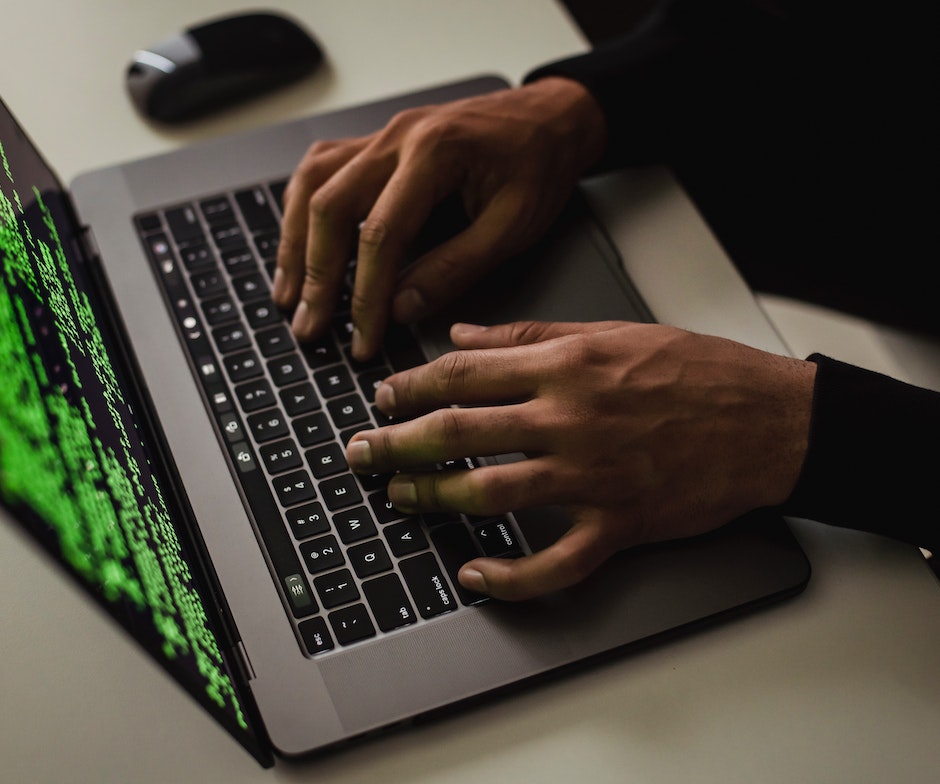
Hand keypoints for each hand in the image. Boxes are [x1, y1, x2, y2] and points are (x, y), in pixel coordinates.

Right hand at [272, 77, 606, 358]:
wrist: (551, 117)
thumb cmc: (539, 164)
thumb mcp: (513, 225)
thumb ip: (456, 267)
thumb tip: (402, 308)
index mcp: (435, 152)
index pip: (381, 234)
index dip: (366, 295)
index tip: (363, 338)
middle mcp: (397, 137)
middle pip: (330, 206)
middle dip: (316, 275)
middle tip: (309, 326)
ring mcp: (383, 135)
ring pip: (313, 184)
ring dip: (295, 242)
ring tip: (289, 294)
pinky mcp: (378, 143)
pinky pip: (322, 169)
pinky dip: (302, 208)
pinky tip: (297, 241)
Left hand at [346, 321, 815, 599]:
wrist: (768, 420)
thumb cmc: (696, 371)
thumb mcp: (611, 331)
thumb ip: (529, 333)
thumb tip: (463, 335)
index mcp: (565, 364)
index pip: (463, 373)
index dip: (409, 386)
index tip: (381, 397)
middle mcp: (569, 418)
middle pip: (459, 432)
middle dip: (397, 443)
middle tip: (361, 452)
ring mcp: (592, 476)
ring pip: (490, 493)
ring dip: (434, 499)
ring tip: (399, 499)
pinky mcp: (618, 524)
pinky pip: (554, 563)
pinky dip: (510, 577)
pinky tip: (475, 576)